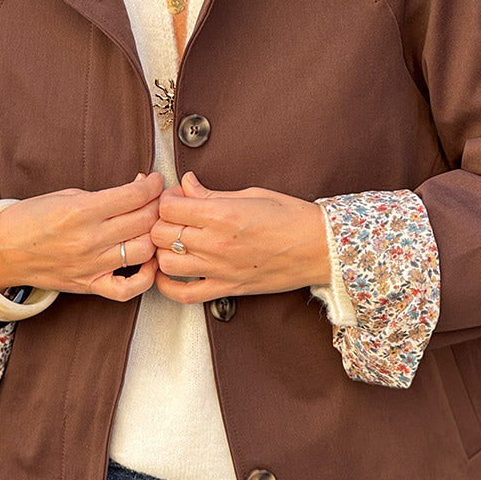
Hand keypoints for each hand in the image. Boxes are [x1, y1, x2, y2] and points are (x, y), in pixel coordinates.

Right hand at [0, 172, 163, 302]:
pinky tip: (147, 261)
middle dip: (158, 205)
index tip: (155, 181)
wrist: (1, 250)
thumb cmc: (32, 219)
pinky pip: (128, 289)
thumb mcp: (66, 195)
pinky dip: (145, 277)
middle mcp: (88, 239)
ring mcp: (90, 265)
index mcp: (81, 211)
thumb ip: (104, 195)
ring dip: (154, 236)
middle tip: (158, 200)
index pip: (134, 196)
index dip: (152, 185)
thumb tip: (137, 188)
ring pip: (144, 251)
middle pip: (144, 221)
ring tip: (152, 226)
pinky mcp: (89, 285)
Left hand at [151, 172, 330, 304]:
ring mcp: (220, 270)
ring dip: (162, 250)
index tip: (175, 197)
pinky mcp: (227, 288)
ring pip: (166, 262)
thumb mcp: (251, 194)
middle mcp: (217, 244)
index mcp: (223, 216)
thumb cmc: (292, 217)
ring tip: (172, 240)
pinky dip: (168, 286)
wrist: (320, 248)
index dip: (166, 199)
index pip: (169, 207)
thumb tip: (187, 184)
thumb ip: (213, 193)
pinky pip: (185, 294)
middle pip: (161, 234)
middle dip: (160, 221)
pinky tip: (168, 273)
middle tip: (173, 216)